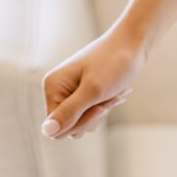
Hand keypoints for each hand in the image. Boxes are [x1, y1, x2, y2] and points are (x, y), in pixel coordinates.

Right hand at [41, 27, 143, 141]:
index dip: (78, 124)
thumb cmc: (112, 64)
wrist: (131, 45)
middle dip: (91, 118)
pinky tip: (114, 94)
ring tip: (112, 94)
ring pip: (81, 123)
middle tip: (106, 99)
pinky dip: (104, 108)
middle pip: (69, 127)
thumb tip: (45, 131)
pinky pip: (90, 115)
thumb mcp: (92, 92)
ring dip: (100, 114)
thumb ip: (69, 113)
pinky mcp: (83, 94)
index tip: (99, 109)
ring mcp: (70, 92)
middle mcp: (57, 90)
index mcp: (52, 87)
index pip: (57, 127)